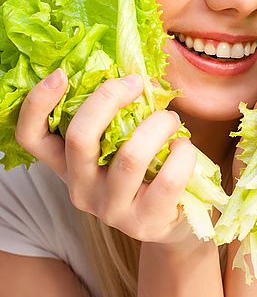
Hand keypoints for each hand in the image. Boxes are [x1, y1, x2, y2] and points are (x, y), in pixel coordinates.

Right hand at [15, 69, 197, 245]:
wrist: (171, 222)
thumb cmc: (146, 169)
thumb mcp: (122, 142)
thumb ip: (119, 113)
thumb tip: (137, 74)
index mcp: (68, 164)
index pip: (32, 137)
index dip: (38, 103)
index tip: (61, 74)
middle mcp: (80, 188)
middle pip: (80, 136)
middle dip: (111, 98)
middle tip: (137, 83)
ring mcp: (110, 209)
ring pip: (131, 155)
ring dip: (159, 124)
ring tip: (170, 120)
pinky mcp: (144, 222)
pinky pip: (169, 178)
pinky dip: (183, 152)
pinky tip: (182, 148)